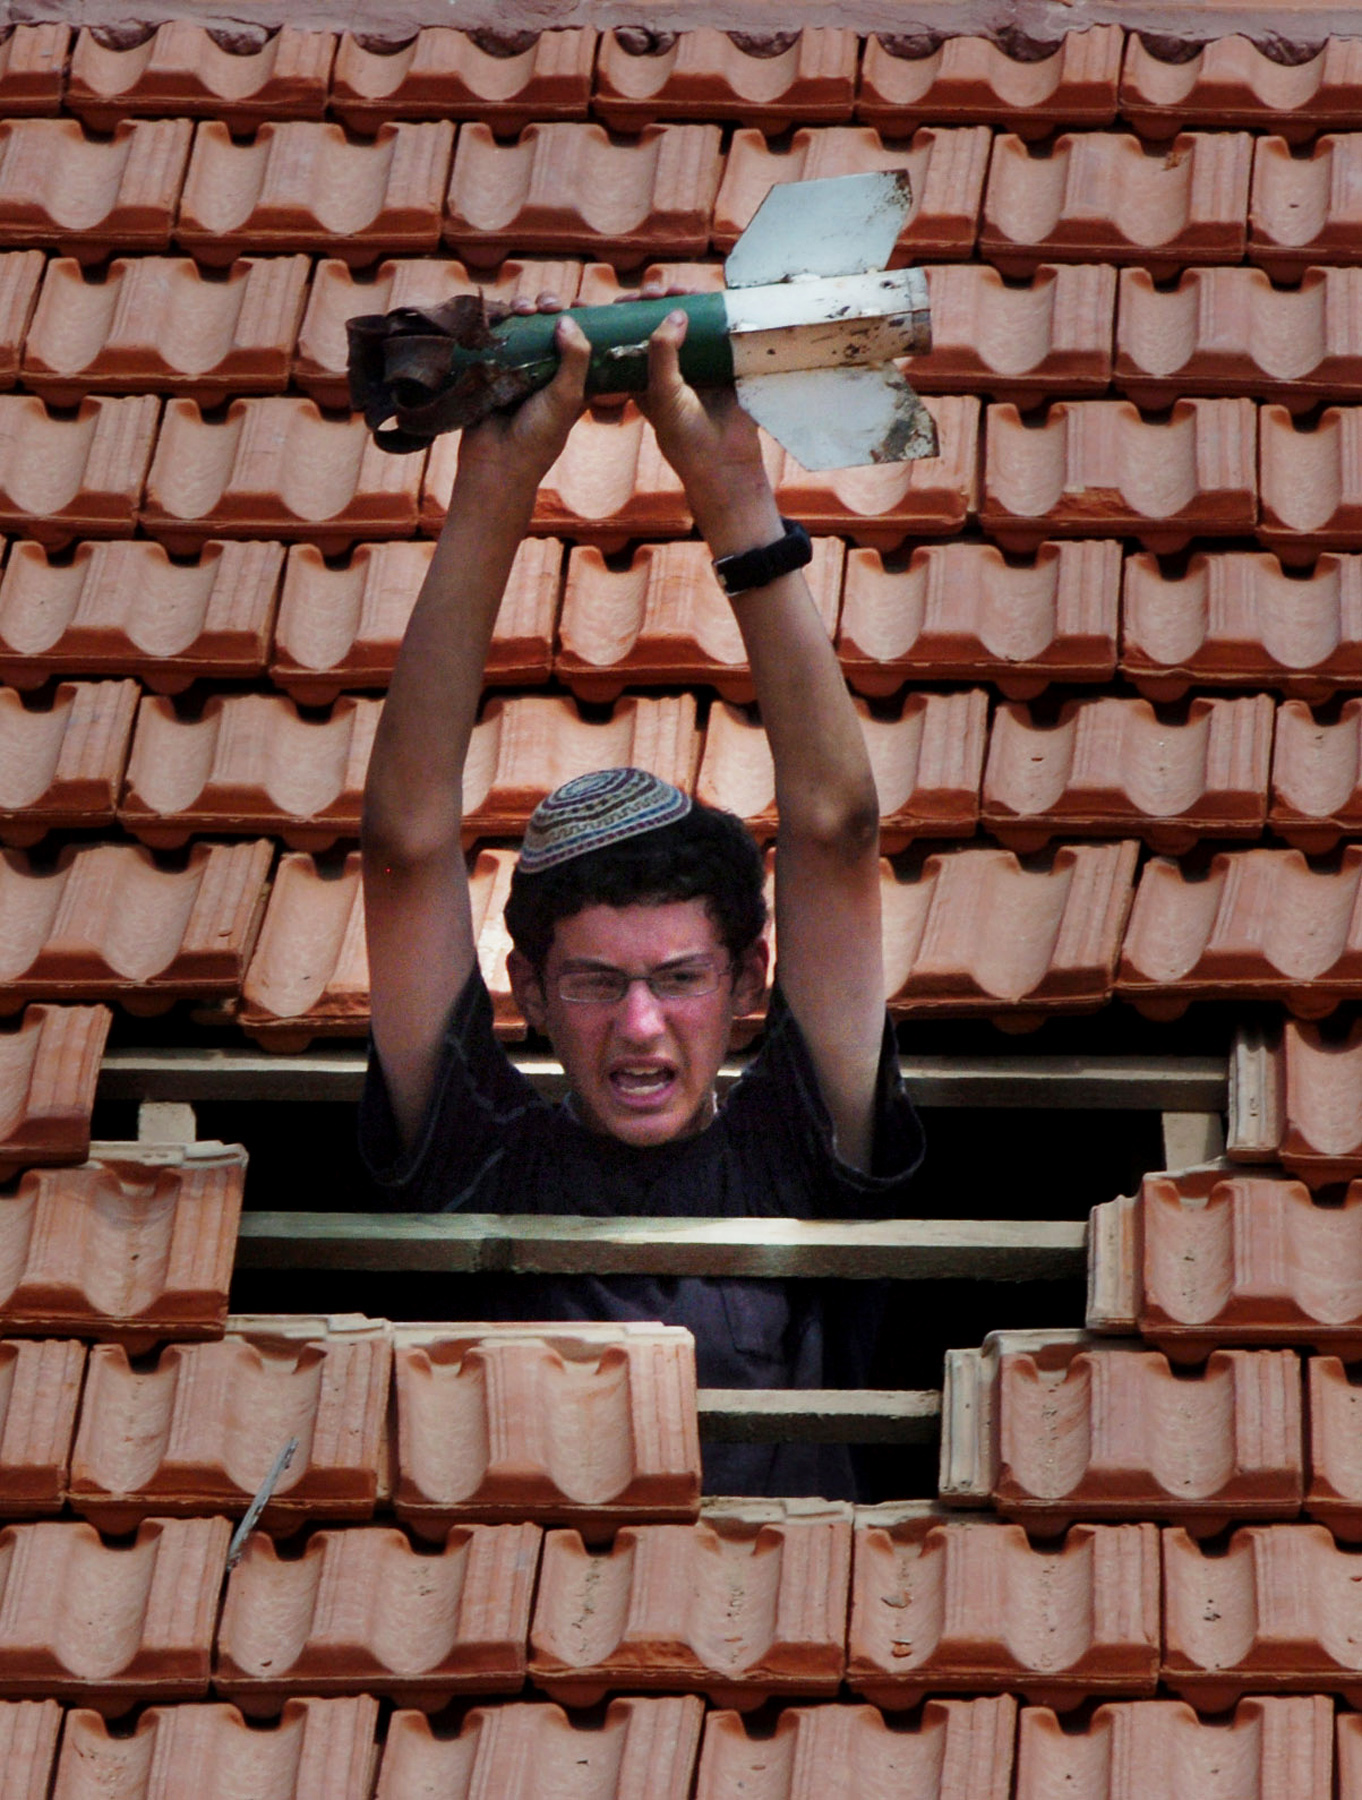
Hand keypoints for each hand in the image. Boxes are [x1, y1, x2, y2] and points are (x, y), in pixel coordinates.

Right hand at [455, 306, 589, 491]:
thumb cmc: (538, 436)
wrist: (494, 462)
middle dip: (549, 308)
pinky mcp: (488, 367)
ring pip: (520, 326)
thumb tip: (568, 319)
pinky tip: (502, 311)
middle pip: (547, 326)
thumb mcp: (567, 397)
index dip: (580, 318)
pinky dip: (497, 319)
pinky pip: (493, 335)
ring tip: (524, 309)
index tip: (579, 304)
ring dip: (524, 308)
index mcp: (569, 380)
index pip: (578, 339)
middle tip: (549, 306)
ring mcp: (515, 368)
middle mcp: (543, 371)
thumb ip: (575, 359)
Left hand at [636, 309, 781, 555]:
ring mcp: (696, 364)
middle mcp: (668, 369)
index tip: (619, 301)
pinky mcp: (722, 364)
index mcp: (642, 379)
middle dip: (653, 303)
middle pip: (656, 325)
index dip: (619, 318)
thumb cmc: (685, 437)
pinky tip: (709, 296)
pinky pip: (716, 331)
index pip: (625, 340)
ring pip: (686, 323)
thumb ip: (663, 353)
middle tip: (653, 291)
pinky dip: (713, 312)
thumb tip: (674, 312)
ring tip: (680, 289)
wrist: (727, 463)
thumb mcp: (664, 394)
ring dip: (682, 303)